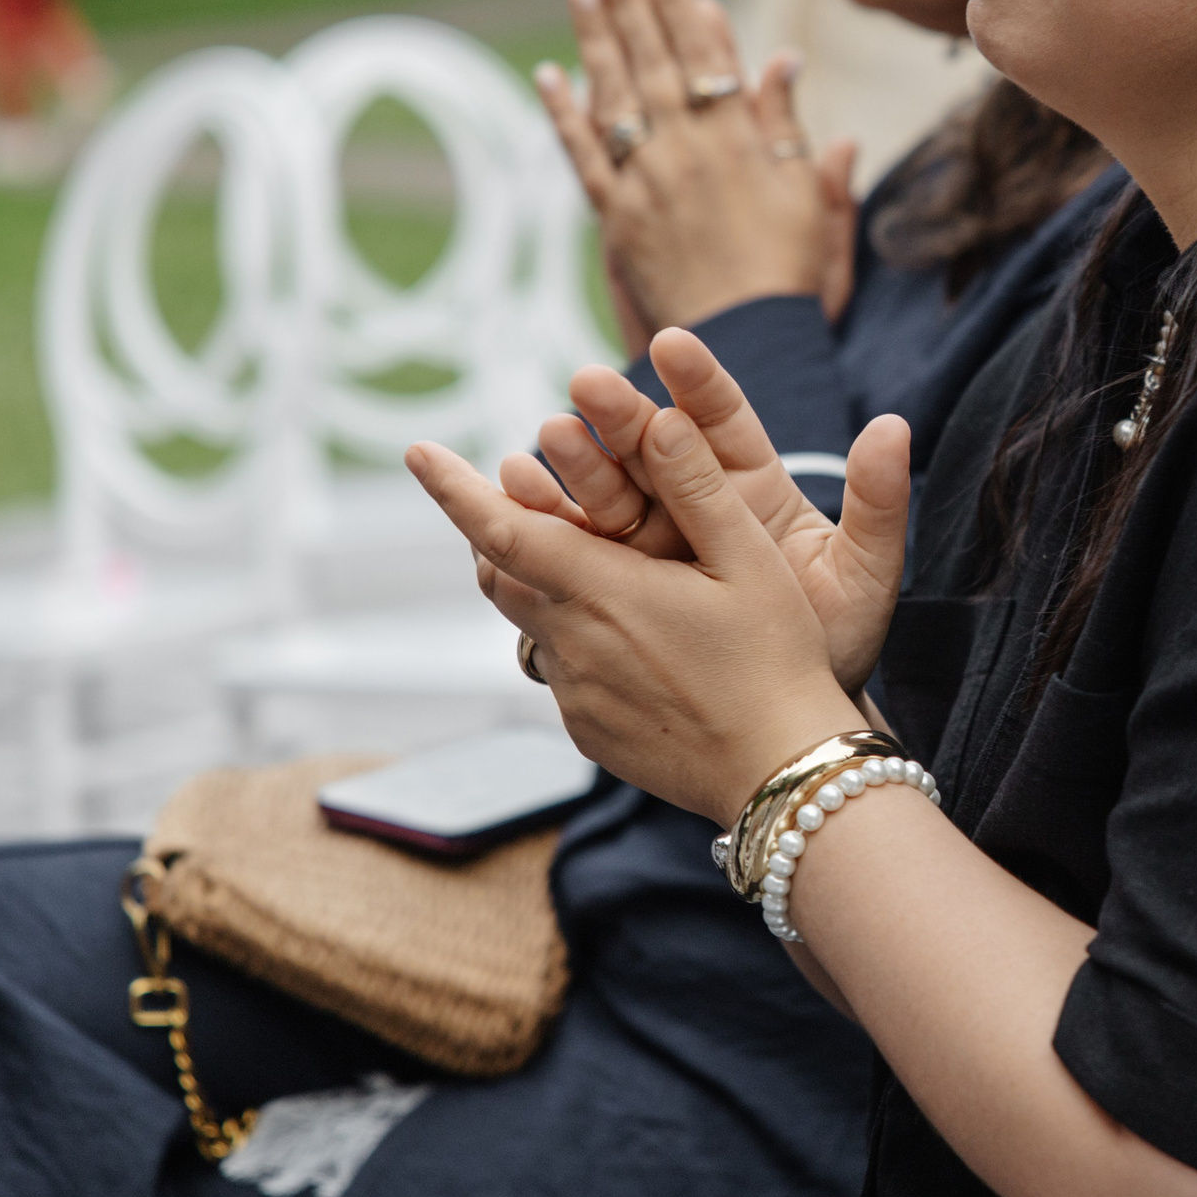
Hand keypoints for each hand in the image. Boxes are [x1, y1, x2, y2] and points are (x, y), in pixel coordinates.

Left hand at [408, 405, 875, 823]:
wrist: (780, 776)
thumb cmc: (775, 661)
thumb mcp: (750, 560)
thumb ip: (698, 488)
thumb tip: (660, 420)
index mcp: (602, 591)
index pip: (500, 529)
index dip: (452, 488)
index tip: (416, 451)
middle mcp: (571, 643)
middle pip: (501, 575)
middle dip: (496, 530)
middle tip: (512, 498)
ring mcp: (574, 694)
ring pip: (531, 624)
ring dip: (542, 586)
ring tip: (584, 568)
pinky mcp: (587, 731)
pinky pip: (562, 671)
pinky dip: (577, 640)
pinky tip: (635, 643)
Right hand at [506, 329, 908, 693]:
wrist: (789, 724)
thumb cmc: (835, 640)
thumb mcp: (864, 576)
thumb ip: (878, 504)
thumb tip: (896, 426)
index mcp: (753, 487)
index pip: (722, 420)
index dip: (698, 382)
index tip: (672, 346)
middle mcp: (693, 504)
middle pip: (651, 448)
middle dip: (620, 414)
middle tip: (589, 386)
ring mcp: (648, 544)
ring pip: (606, 491)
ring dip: (575, 464)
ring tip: (549, 437)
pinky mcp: (613, 585)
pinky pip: (577, 548)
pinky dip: (547, 523)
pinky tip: (516, 498)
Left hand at [534, 0, 858, 337]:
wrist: (745, 338)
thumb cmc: (789, 270)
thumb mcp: (808, 194)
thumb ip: (788, 124)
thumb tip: (782, 57)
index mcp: (738, 138)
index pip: (704, 51)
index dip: (678, 1)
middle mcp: (687, 148)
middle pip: (651, 58)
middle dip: (627, 0)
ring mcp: (646, 180)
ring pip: (615, 94)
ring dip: (595, 37)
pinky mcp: (616, 217)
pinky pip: (583, 155)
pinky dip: (564, 113)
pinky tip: (550, 75)